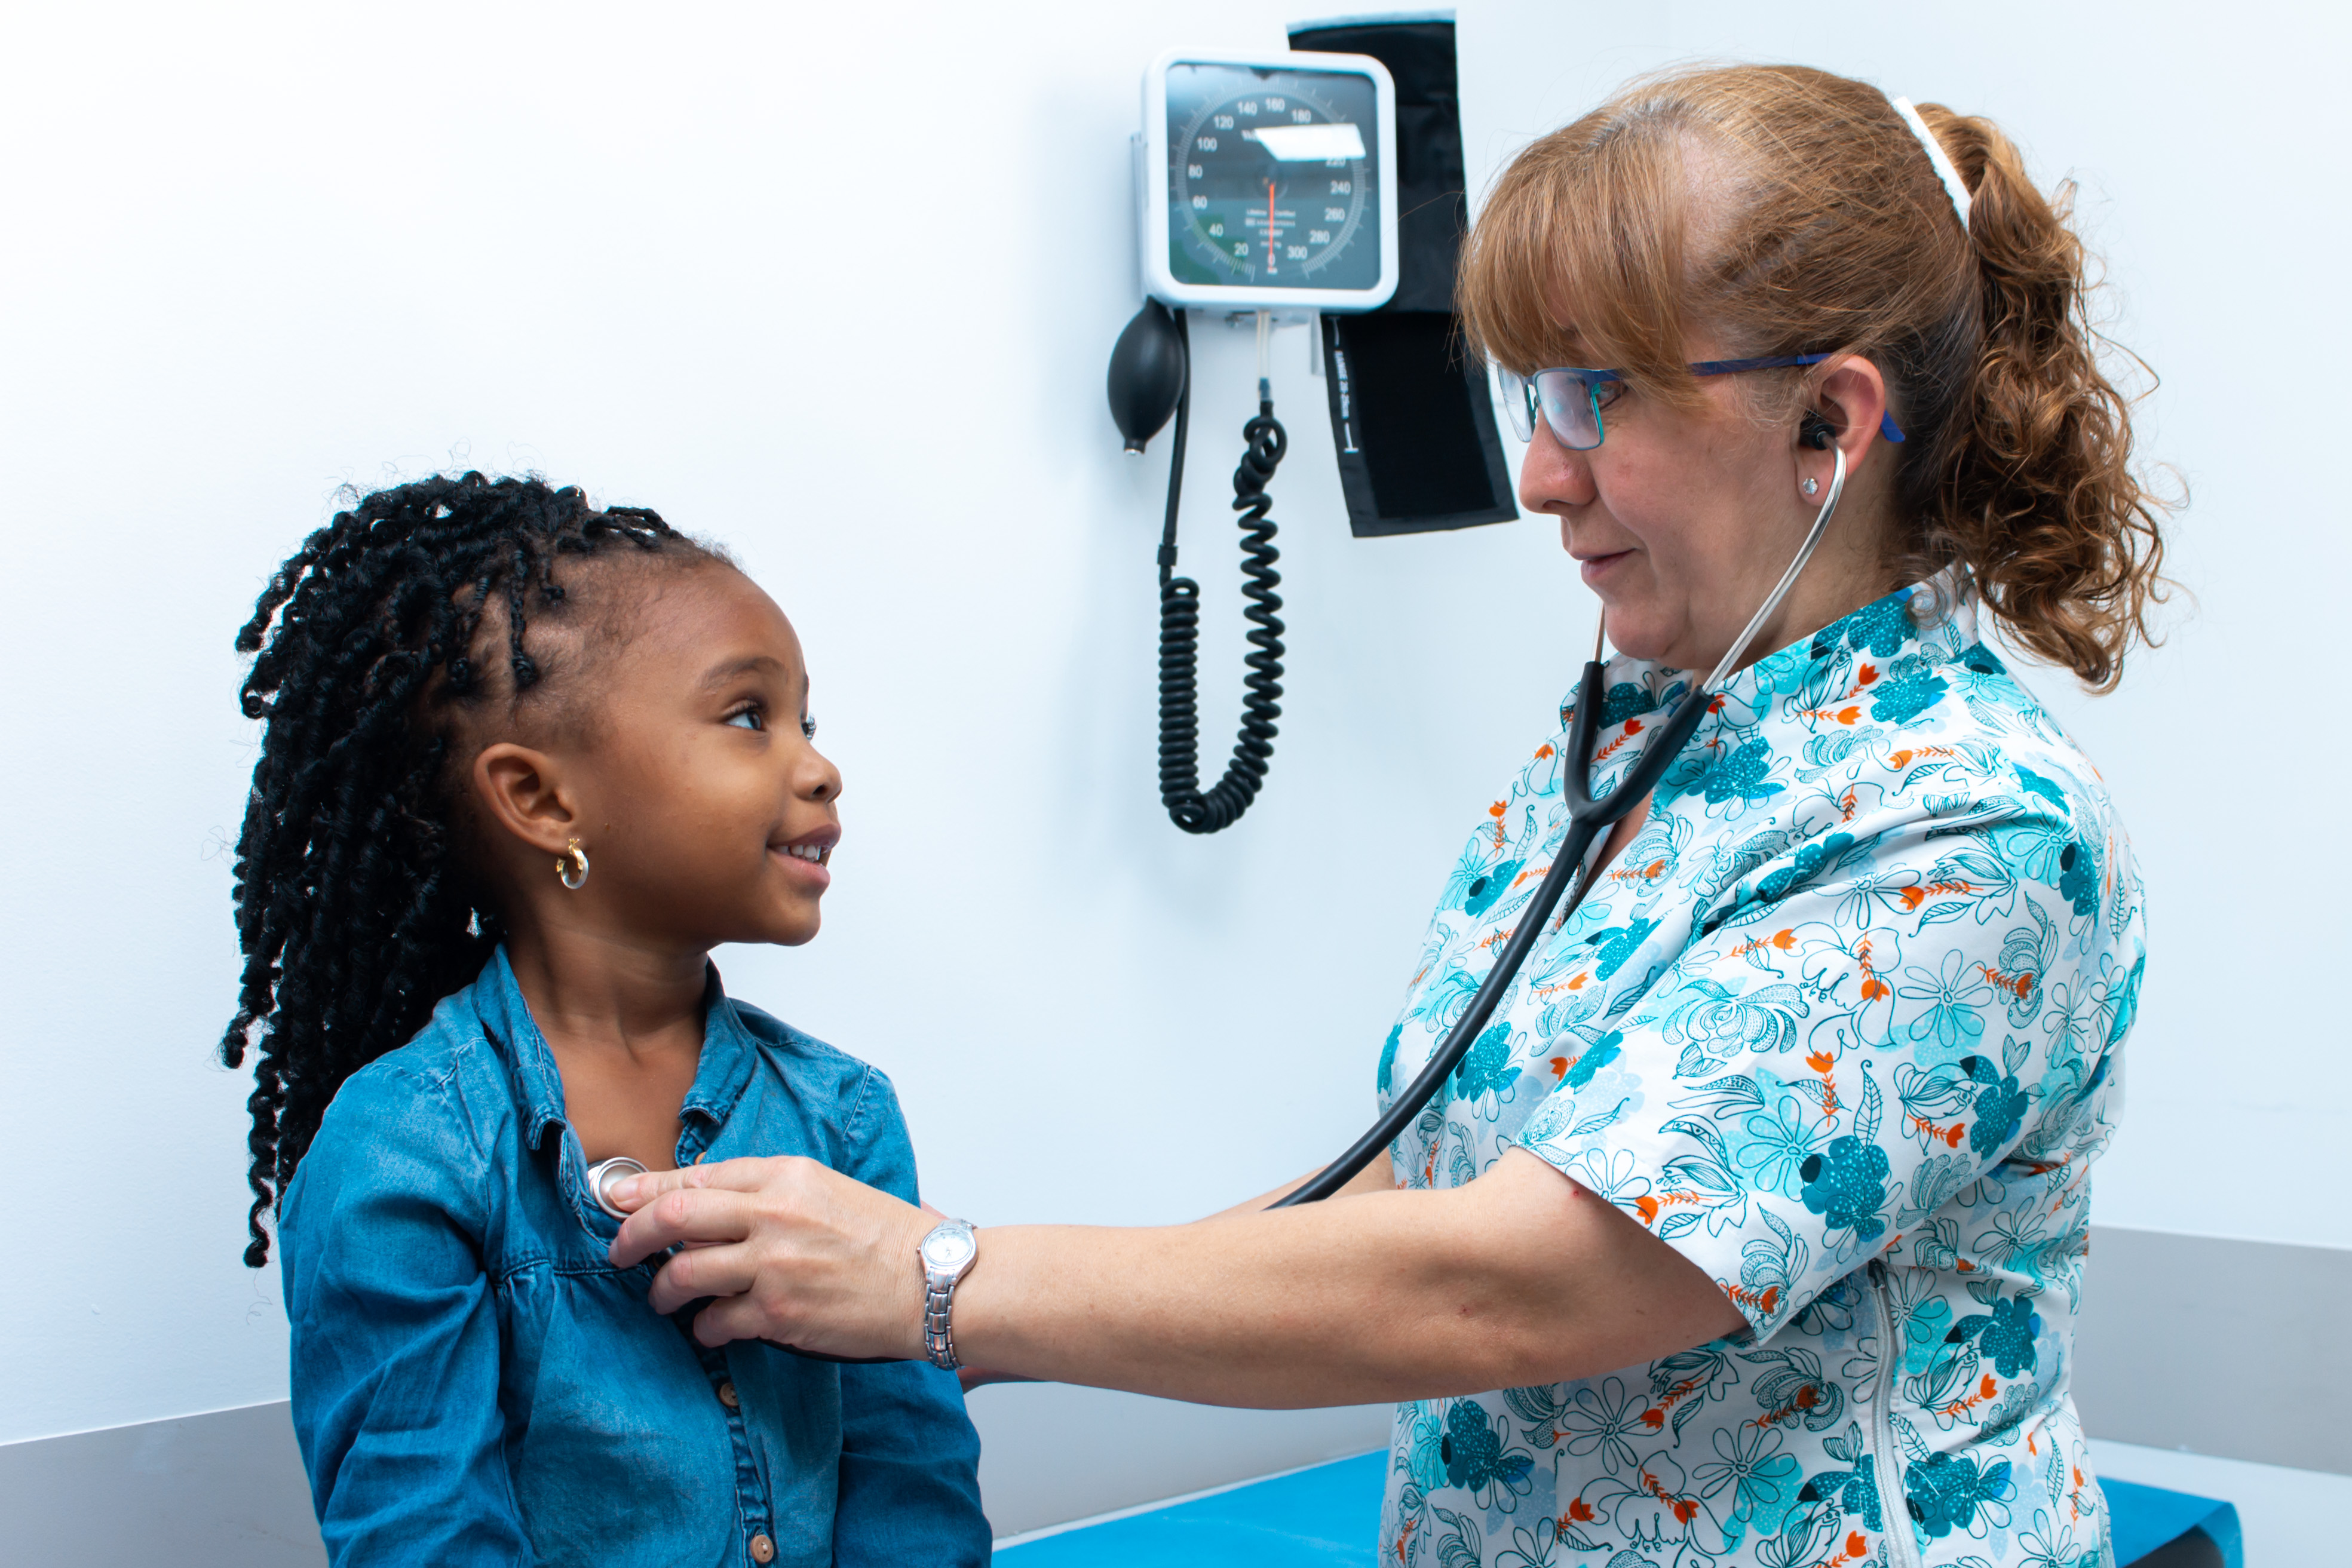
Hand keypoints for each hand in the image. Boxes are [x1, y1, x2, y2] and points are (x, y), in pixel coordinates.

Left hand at [605, 1156, 933, 1357]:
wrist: (932, 1282)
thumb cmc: (886, 1239)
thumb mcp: (826, 1189)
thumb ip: (769, 1190)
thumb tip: (707, 1196)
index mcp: (786, 1175)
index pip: (697, 1176)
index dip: (647, 1189)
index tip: (618, 1199)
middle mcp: (774, 1213)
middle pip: (674, 1215)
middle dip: (632, 1235)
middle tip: (619, 1251)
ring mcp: (774, 1263)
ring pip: (684, 1272)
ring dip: (662, 1290)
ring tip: (662, 1298)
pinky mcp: (778, 1311)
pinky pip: (715, 1320)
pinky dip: (703, 1327)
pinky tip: (710, 1327)